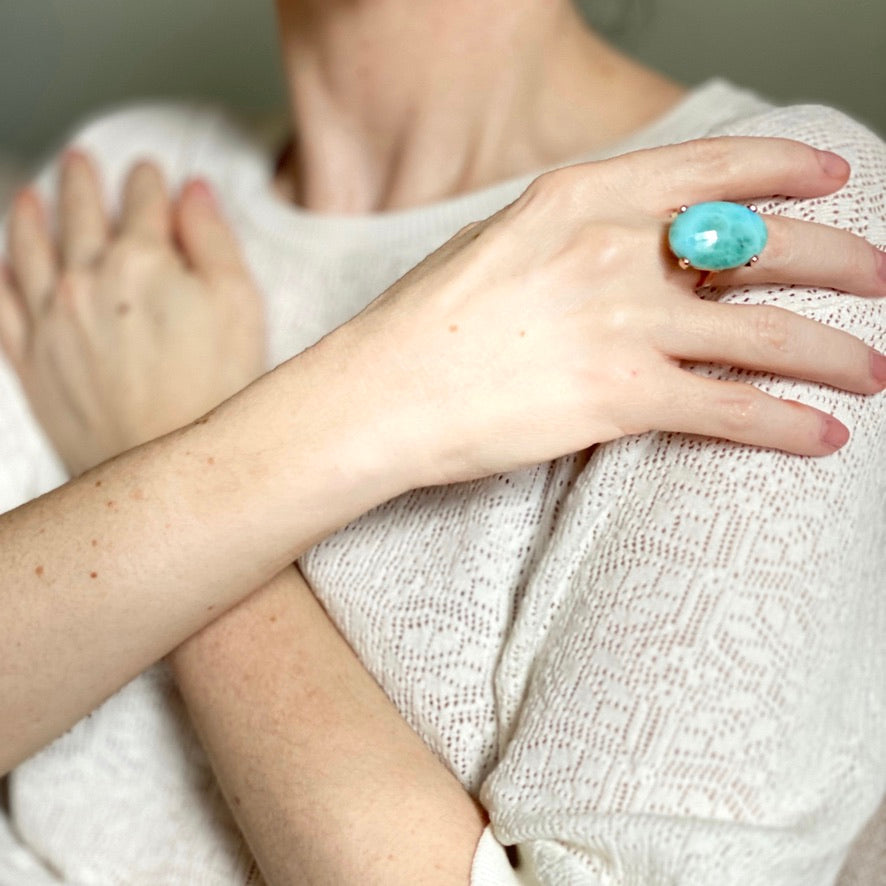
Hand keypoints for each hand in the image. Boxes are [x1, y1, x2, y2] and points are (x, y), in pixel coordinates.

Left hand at [0, 152, 263, 474]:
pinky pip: (0, 304)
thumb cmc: (217, 390)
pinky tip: (0, 263)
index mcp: (143, 259)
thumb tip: (192, 192)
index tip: (149, 173)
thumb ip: (214, 239)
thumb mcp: (241, 306)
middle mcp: (86, 278)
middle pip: (80, 213)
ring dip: (32, 213)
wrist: (170, 465)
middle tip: (82, 163)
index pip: (143, 200)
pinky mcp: (31, 360)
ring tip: (34, 194)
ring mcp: (51, 319)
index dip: (148, 181)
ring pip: (30, 247)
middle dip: (83, 182)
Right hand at [337, 137, 885, 485]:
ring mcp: (622, 321)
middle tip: (880, 279)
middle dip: (840, 261)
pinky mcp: (620, 396)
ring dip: (837, 352)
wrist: (379, 393)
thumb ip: (570, 233)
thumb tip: (625, 240)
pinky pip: (731, 408)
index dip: (785, 172)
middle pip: (762, 246)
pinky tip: (823, 435)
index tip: (832, 181)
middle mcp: (614, 247)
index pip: (713, 169)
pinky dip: (788, 423)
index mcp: (582, 196)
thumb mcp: (497, 242)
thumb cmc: (422, 323)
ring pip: (767, 331)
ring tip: (874, 372)